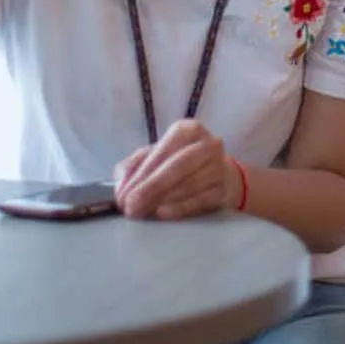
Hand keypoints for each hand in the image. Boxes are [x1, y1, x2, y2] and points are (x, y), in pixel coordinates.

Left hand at [113, 119, 241, 219]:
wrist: (223, 176)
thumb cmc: (183, 164)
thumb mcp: (158, 156)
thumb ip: (135, 165)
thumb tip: (120, 182)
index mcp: (187, 130)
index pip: (162, 151)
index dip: (141, 174)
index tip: (123, 194)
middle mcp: (207, 144)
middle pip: (177, 166)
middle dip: (151, 187)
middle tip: (131, 207)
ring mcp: (219, 167)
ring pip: (188, 184)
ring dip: (162, 200)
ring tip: (142, 212)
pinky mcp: (224, 189)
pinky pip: (200, 200)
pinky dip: (180, 208)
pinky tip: (163, 213)